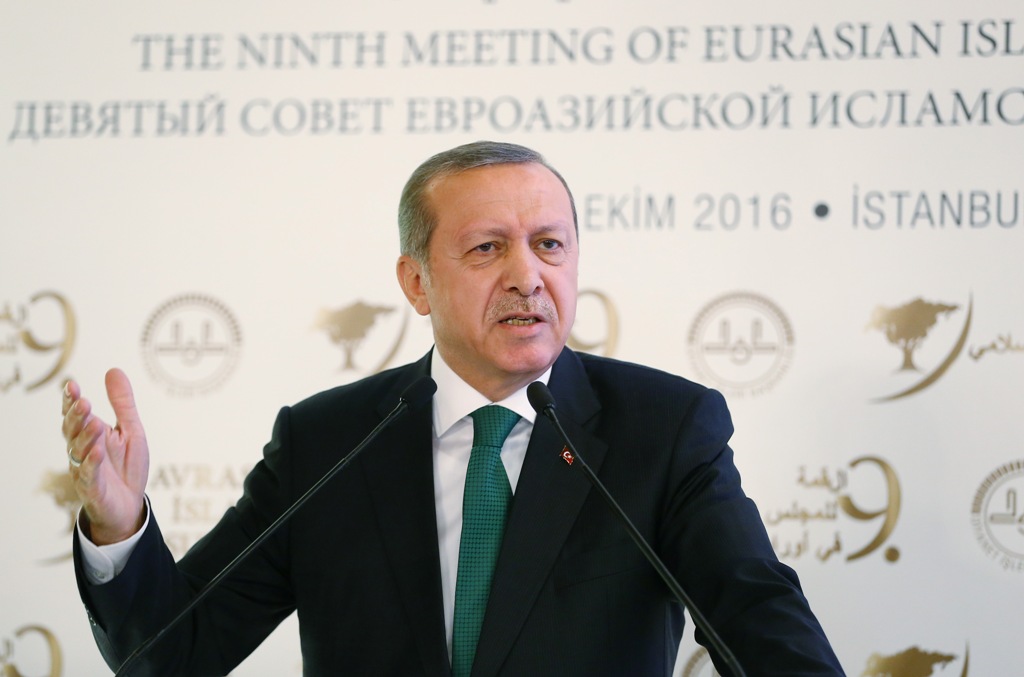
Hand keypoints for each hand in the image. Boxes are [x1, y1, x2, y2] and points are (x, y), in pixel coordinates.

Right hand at [62, 368, 149, 544]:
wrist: (129, 506)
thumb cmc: (126, 467)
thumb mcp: (131, 430)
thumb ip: (122, 404)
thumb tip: (113, 370)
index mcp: (90, 435)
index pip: (76, 415)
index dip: (71, 401)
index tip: (72, 386)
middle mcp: (82, 451)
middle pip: (72, 431)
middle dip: (76, 417)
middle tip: (83, 402)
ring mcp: (85, 470)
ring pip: (79, 451)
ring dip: (85, 437)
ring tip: (94, 422)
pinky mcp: (93, 489)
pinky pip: (90, 475)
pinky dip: (92, 463)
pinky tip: (98, 451)